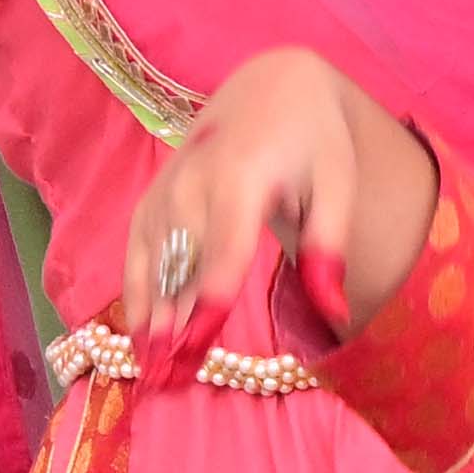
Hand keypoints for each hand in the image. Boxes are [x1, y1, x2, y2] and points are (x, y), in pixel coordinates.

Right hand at [130, 46, 437, 357]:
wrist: (270, 87)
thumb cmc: (314, 143)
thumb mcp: (338, 186)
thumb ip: (330, 249)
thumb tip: (333, 314)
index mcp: (244, 177)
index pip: (226, 249)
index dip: (210, 301)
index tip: (197, 348)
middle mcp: (194, 182)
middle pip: (182, 265)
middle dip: (175, 325)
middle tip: (171, 385)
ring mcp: (167, 188)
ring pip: (153, 262)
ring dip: (148, 318)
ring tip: (150, 374)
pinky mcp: (152, 197)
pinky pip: (137, 250)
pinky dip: (135, 293)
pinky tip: (139, 337)